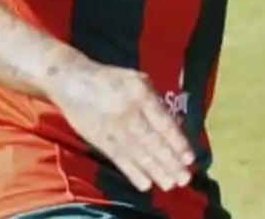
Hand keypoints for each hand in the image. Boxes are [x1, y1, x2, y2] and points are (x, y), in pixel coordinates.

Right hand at [47, 60, 194, 193]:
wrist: (74, 82)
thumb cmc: (112, 79)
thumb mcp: (139, 80)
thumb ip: (156, 101)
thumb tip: (174, 125)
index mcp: (141, 95)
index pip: (163, 123)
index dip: (177, 142)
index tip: (190, 157)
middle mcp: (128, 113)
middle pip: (152, 142)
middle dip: (170, 162)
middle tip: (184, 178)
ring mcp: (113, 129)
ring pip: (137, 154)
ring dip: (155, 171)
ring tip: (171, 184)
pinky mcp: (99, 141)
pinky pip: (119, 159)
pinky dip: (133, 173)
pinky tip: (146, 184)